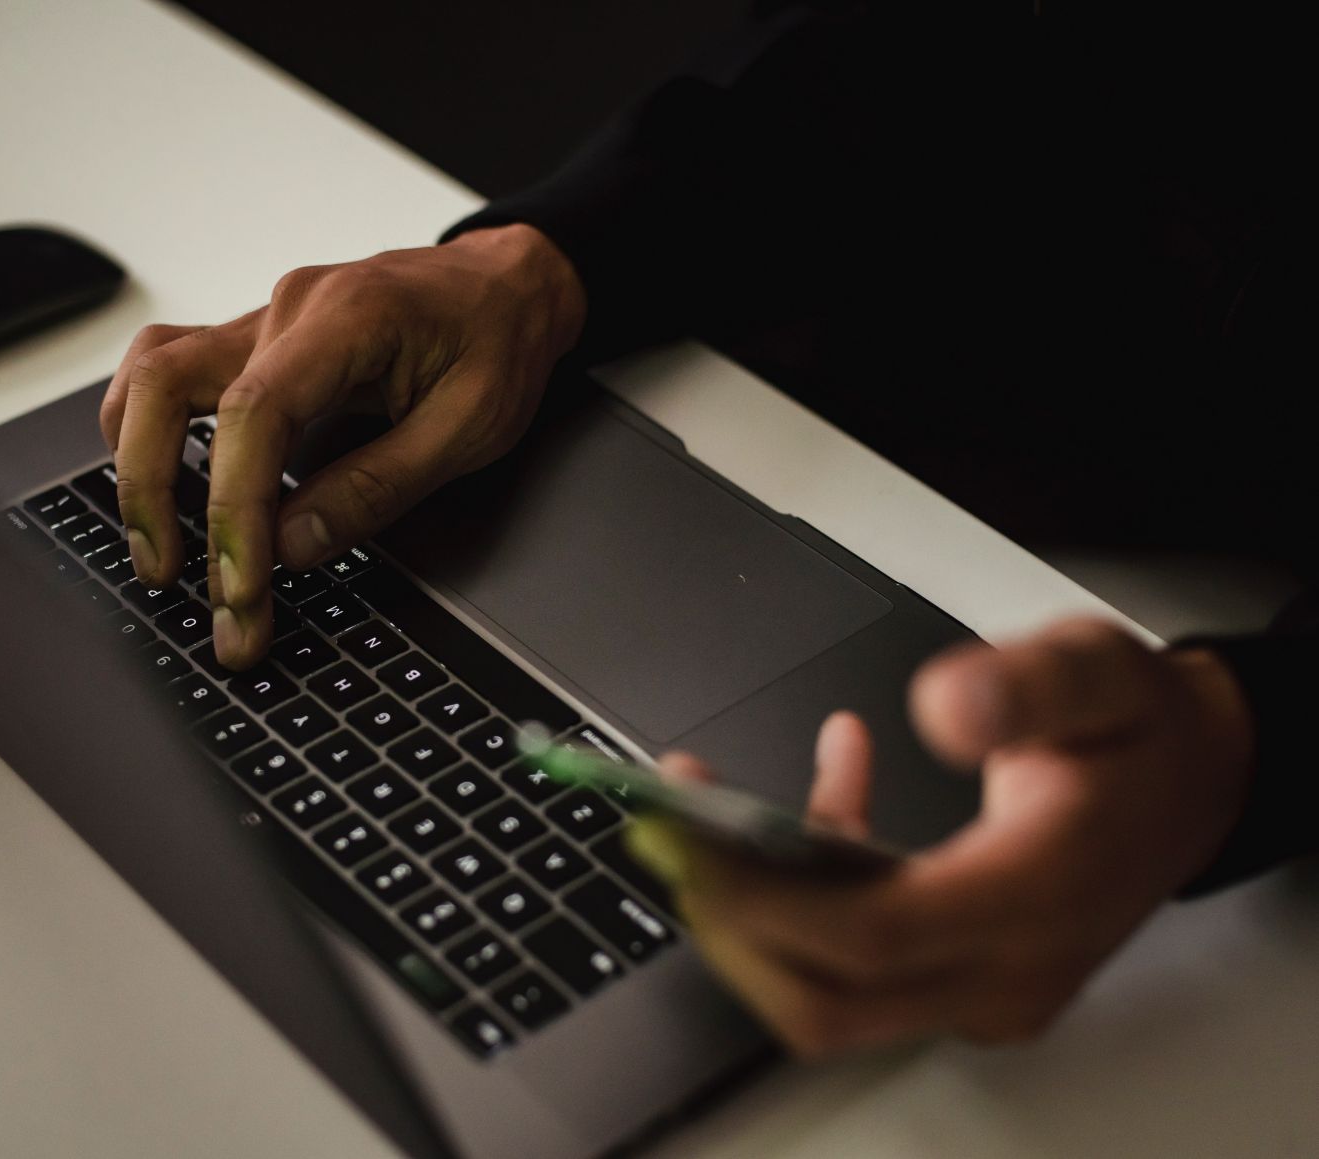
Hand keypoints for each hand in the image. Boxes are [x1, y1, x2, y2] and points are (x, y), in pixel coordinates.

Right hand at [100, 224, 585, 667]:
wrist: (505, 285)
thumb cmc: (498, 342)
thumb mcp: (469, 428)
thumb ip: (377, 488)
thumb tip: (291, 545)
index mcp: (350, 318)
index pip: (254, 415)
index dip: (235, 510)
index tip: (239, 587)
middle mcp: (287, 310)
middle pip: (167, 383)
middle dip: (153, 491)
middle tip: (170, 578)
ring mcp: (261, 320)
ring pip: (152, 373)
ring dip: (135, 461)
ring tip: (157, 547)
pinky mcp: (253, 341)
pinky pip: (169, 372)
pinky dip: (148, 432)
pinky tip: (163, 487)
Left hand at [626, 617, 1254, 1057]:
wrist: (1193, 784)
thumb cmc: (1140, 734)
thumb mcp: (1097, 673)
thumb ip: (1024, 686)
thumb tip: (942, 709)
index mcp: (1037, 894)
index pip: (870, 937)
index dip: (763, 896)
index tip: (688, 835)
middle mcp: (1008, 968)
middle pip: (828, 994)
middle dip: (727, 919)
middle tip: (666, 830)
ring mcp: (983, 988)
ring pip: (828, 995)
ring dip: (750, 910)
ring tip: (706, 807)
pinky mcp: (961, 981)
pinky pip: (853, 966)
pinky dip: (807, 892)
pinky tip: (818, 792)